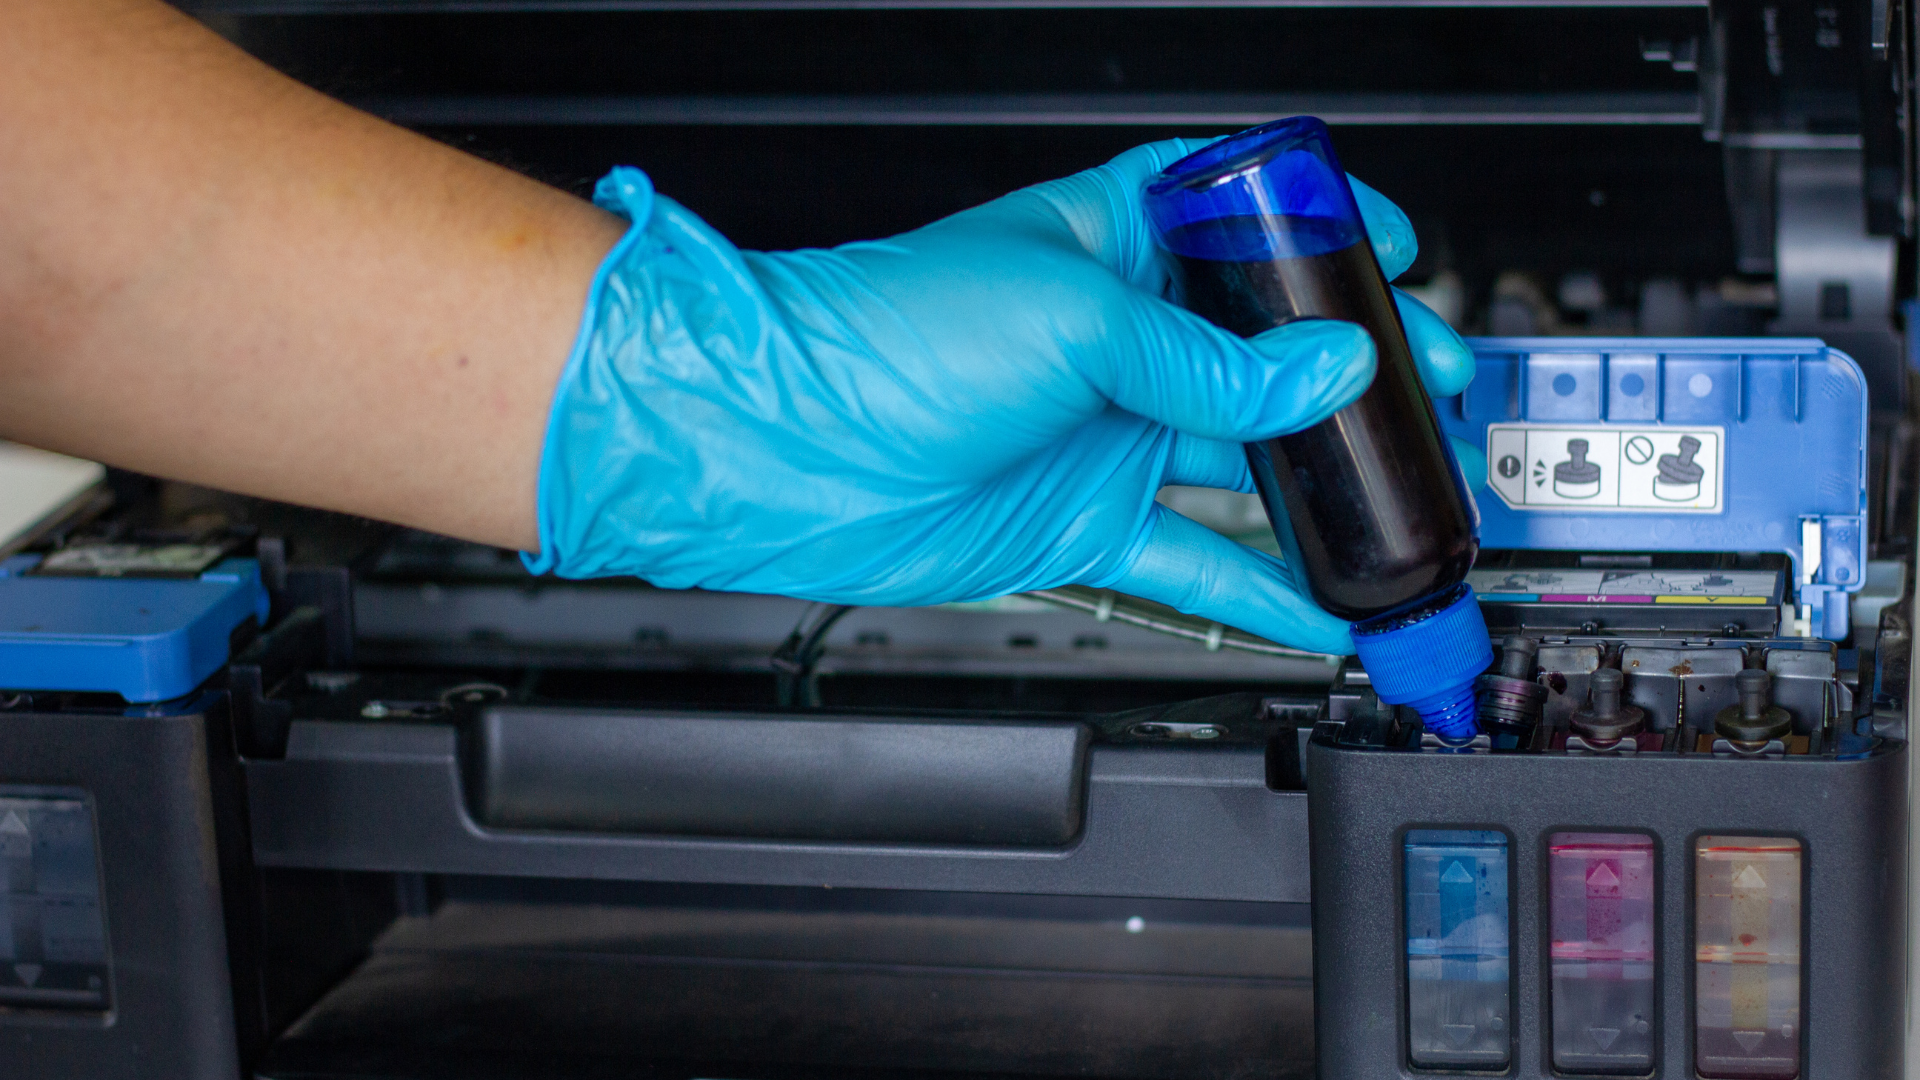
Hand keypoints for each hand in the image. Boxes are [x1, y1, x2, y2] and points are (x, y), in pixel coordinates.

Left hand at [529, 139, 1474, 653]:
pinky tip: (1320, 603)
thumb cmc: (884, 337)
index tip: (1392, 248)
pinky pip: (1191, 555)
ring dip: (1322, 484)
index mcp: (1106, 240)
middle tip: (1431, 392)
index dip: (1315, 225)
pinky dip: (1258, 584)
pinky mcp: (1080, 519)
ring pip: (1240, 459)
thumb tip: (1326, 369)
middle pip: (1261, 348)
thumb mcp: (1072, 319)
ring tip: (1405, 502)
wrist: (781, 447)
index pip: (1234, 216)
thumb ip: (1209, 357)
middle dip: (1351, 371)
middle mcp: (1113, 336)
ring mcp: (1101, 431)